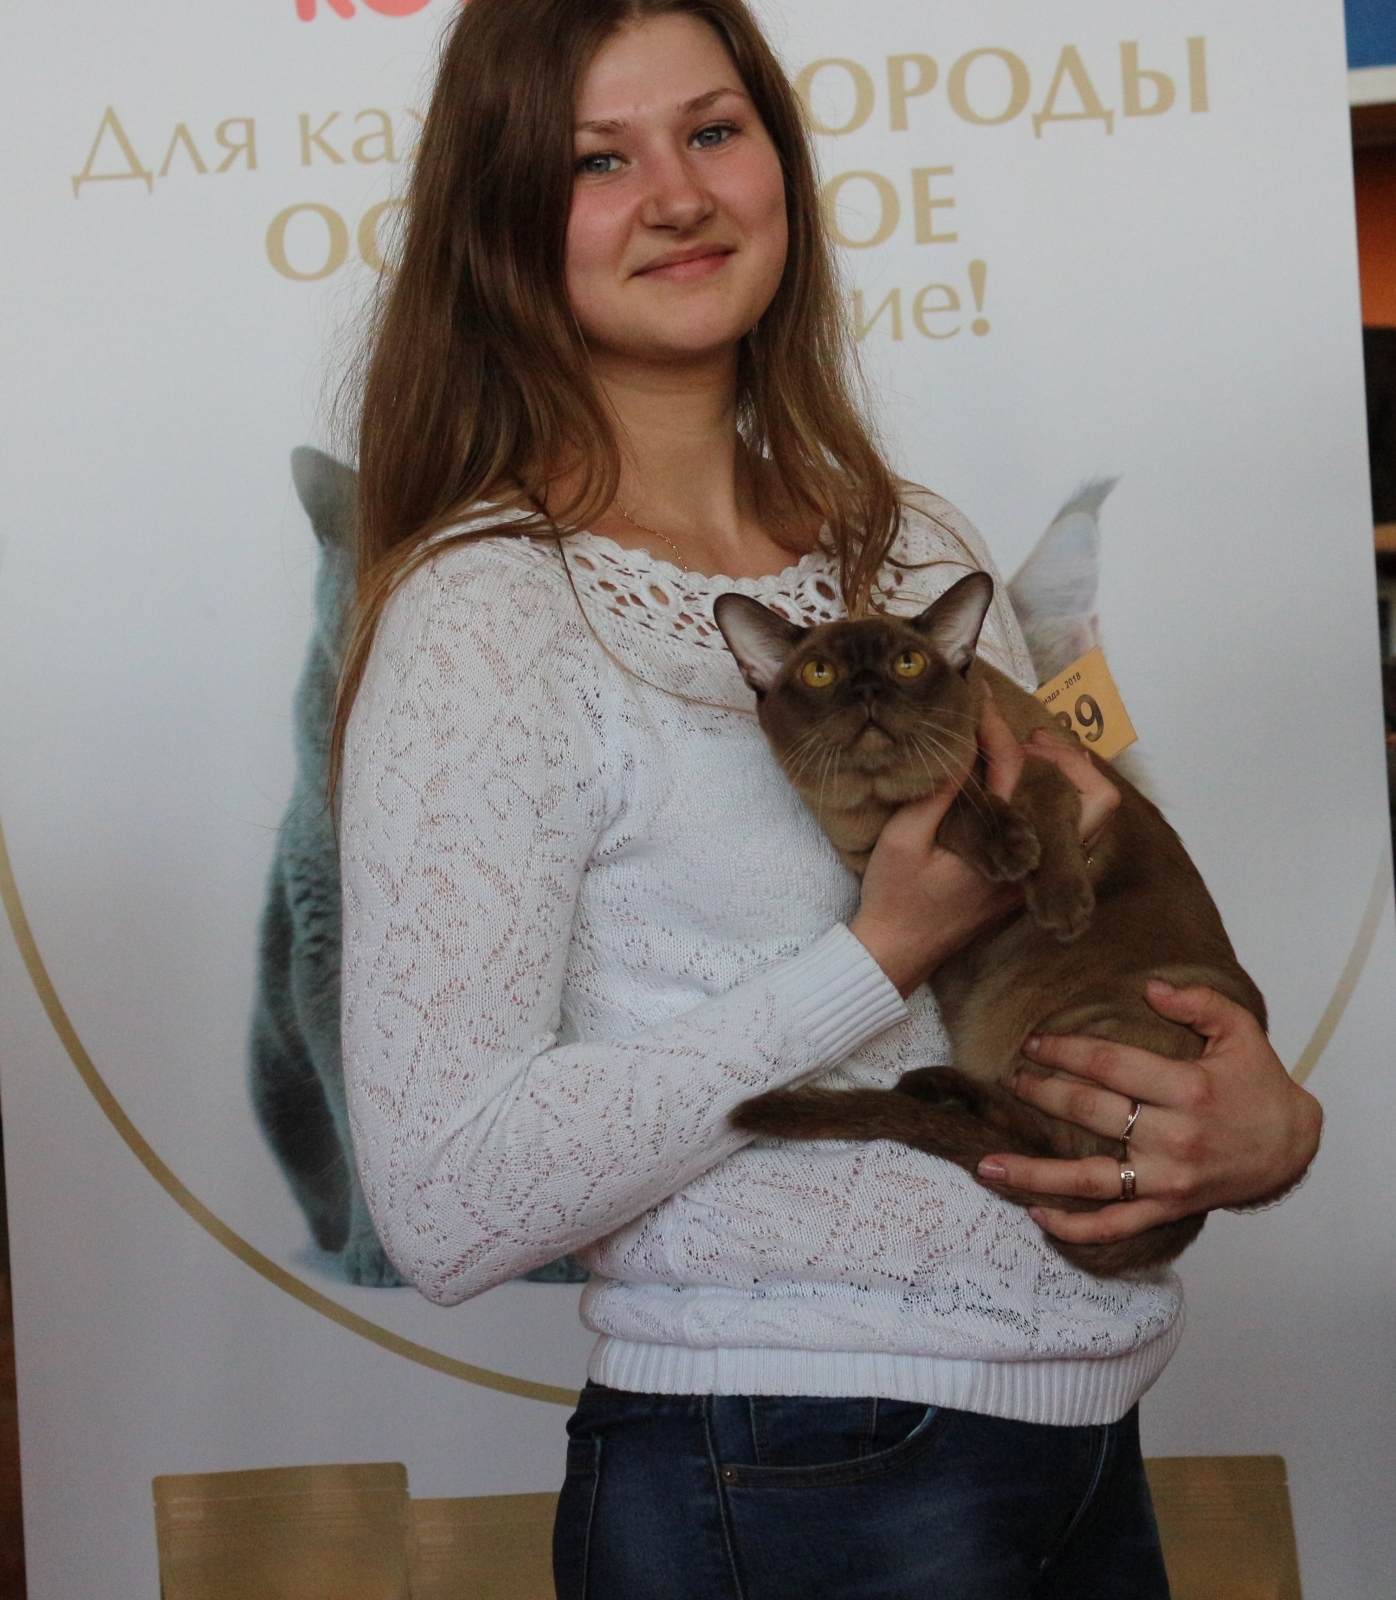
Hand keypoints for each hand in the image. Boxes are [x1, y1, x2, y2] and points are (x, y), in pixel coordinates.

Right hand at [850, 689, 1116, 995]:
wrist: (896, 952)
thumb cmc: (894, 897)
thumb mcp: (902, 840)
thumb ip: (935, 793)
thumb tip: (960, 748)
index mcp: (1006, 851)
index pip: (1016, 773)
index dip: (996, 729)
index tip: (979, 699)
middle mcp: (1034, 865)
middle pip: (1093, 803)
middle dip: (1066, 758)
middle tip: (1029, 736)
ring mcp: (1037, 877)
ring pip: (1089, 820)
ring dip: (1069, 780)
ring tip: (1033, 753)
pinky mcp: (1028, 884)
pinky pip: (1067, 835)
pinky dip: (1058, 801)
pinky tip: (1026, 785)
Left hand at [977, 981, 1322, 1243]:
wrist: (1292, 1148)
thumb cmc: (1259, 1085)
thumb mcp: (1241, 1031)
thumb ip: (1198, 1002)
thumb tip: (1149, 986)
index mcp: (1188, 1089)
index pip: (1110, 1066)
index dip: (1066, 1052)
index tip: (1033, 1044)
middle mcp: (1174, 1138)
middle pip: (1091, 1114)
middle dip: (1043, 1095)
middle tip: (1011, 1082)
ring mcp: (1168, 1180)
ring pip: (1090, 1181)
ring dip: (1035, 1174)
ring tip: (988, 1165)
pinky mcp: (1168, 1209)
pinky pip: (1116, 1225)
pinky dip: (1076, 1228)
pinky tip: (1037, 1215)